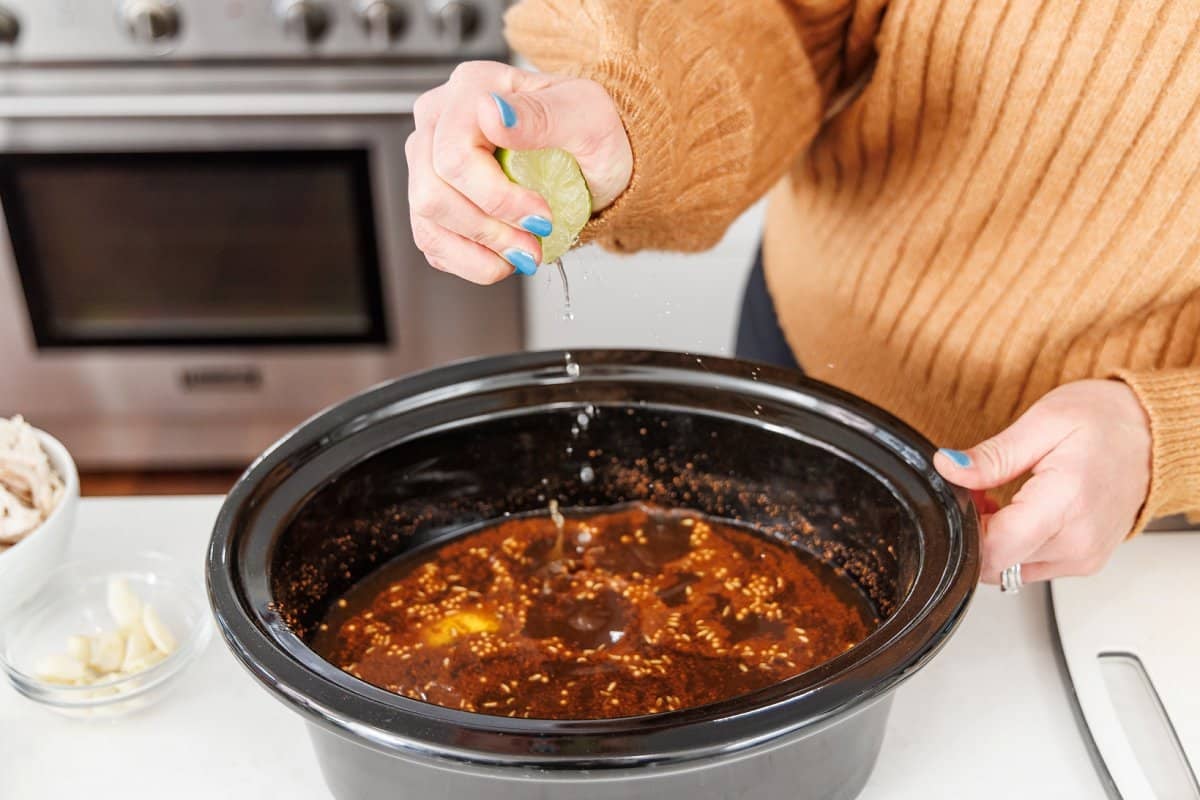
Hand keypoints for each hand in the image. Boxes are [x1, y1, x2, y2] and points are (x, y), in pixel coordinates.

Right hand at [405, 61, 631, 283]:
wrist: (591, 159)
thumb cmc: (590, 132)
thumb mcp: (586, 117)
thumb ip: (541, 114)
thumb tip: (491, 112)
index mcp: (472, 87)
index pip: (454, 154)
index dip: (496, 198)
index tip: (541, 214)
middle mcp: (439, 118)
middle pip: (432, 193)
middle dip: (489, 230)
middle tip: (534, 242)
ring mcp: (428, 158)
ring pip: (427, 220)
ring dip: (480, 250)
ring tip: (523, 252)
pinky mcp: (431, 196)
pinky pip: (431, 241)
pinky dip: (470, 261)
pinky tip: (503, 257)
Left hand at [933, 380, 1151, 583]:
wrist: (1153, 433)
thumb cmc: (1105, 421)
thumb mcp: (1041, 423)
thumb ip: (991, 456)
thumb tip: (948, 468)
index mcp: (1066, 504)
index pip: (993, 548)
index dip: (963, 527)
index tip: (961, 497)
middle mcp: (1077, 542)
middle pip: (996, 562)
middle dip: (974, 529)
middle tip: (978, 490)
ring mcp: (1082, 557)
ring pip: (1008, 569)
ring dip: (993, 539)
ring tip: (1001, 497)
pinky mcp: (1083, 561)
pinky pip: (1029, 565)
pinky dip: (1014, 544)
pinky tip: (1019, 511)